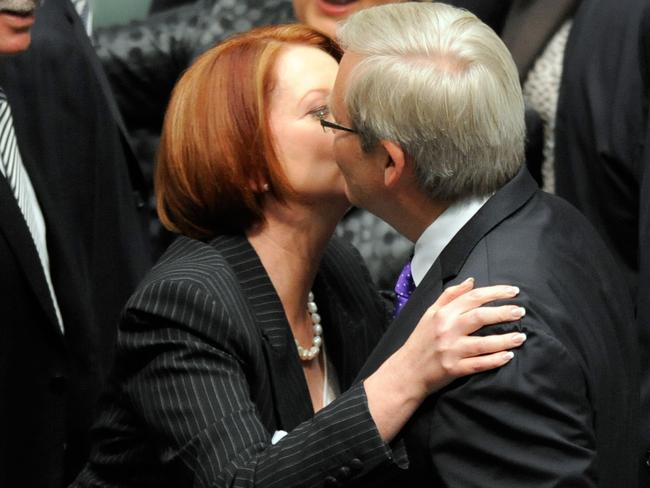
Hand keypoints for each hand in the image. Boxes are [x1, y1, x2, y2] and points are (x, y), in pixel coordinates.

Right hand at [365, 278, 524, 440]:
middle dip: (504, 313)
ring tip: (521, 336)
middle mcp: (447, 329)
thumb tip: (471, 282)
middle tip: (520, 311)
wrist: (407, 370)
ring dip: (505, 339)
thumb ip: (450, 296)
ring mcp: (450, 350)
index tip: (513, 292)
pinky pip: (479, 364)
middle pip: (480, 317)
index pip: (473, 297)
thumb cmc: (420, 341)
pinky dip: (495, 360)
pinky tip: (508, 356)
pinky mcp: (453, 369)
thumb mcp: (430, 313)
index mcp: (442, 313)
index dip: (495, 292)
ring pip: (483, 343)